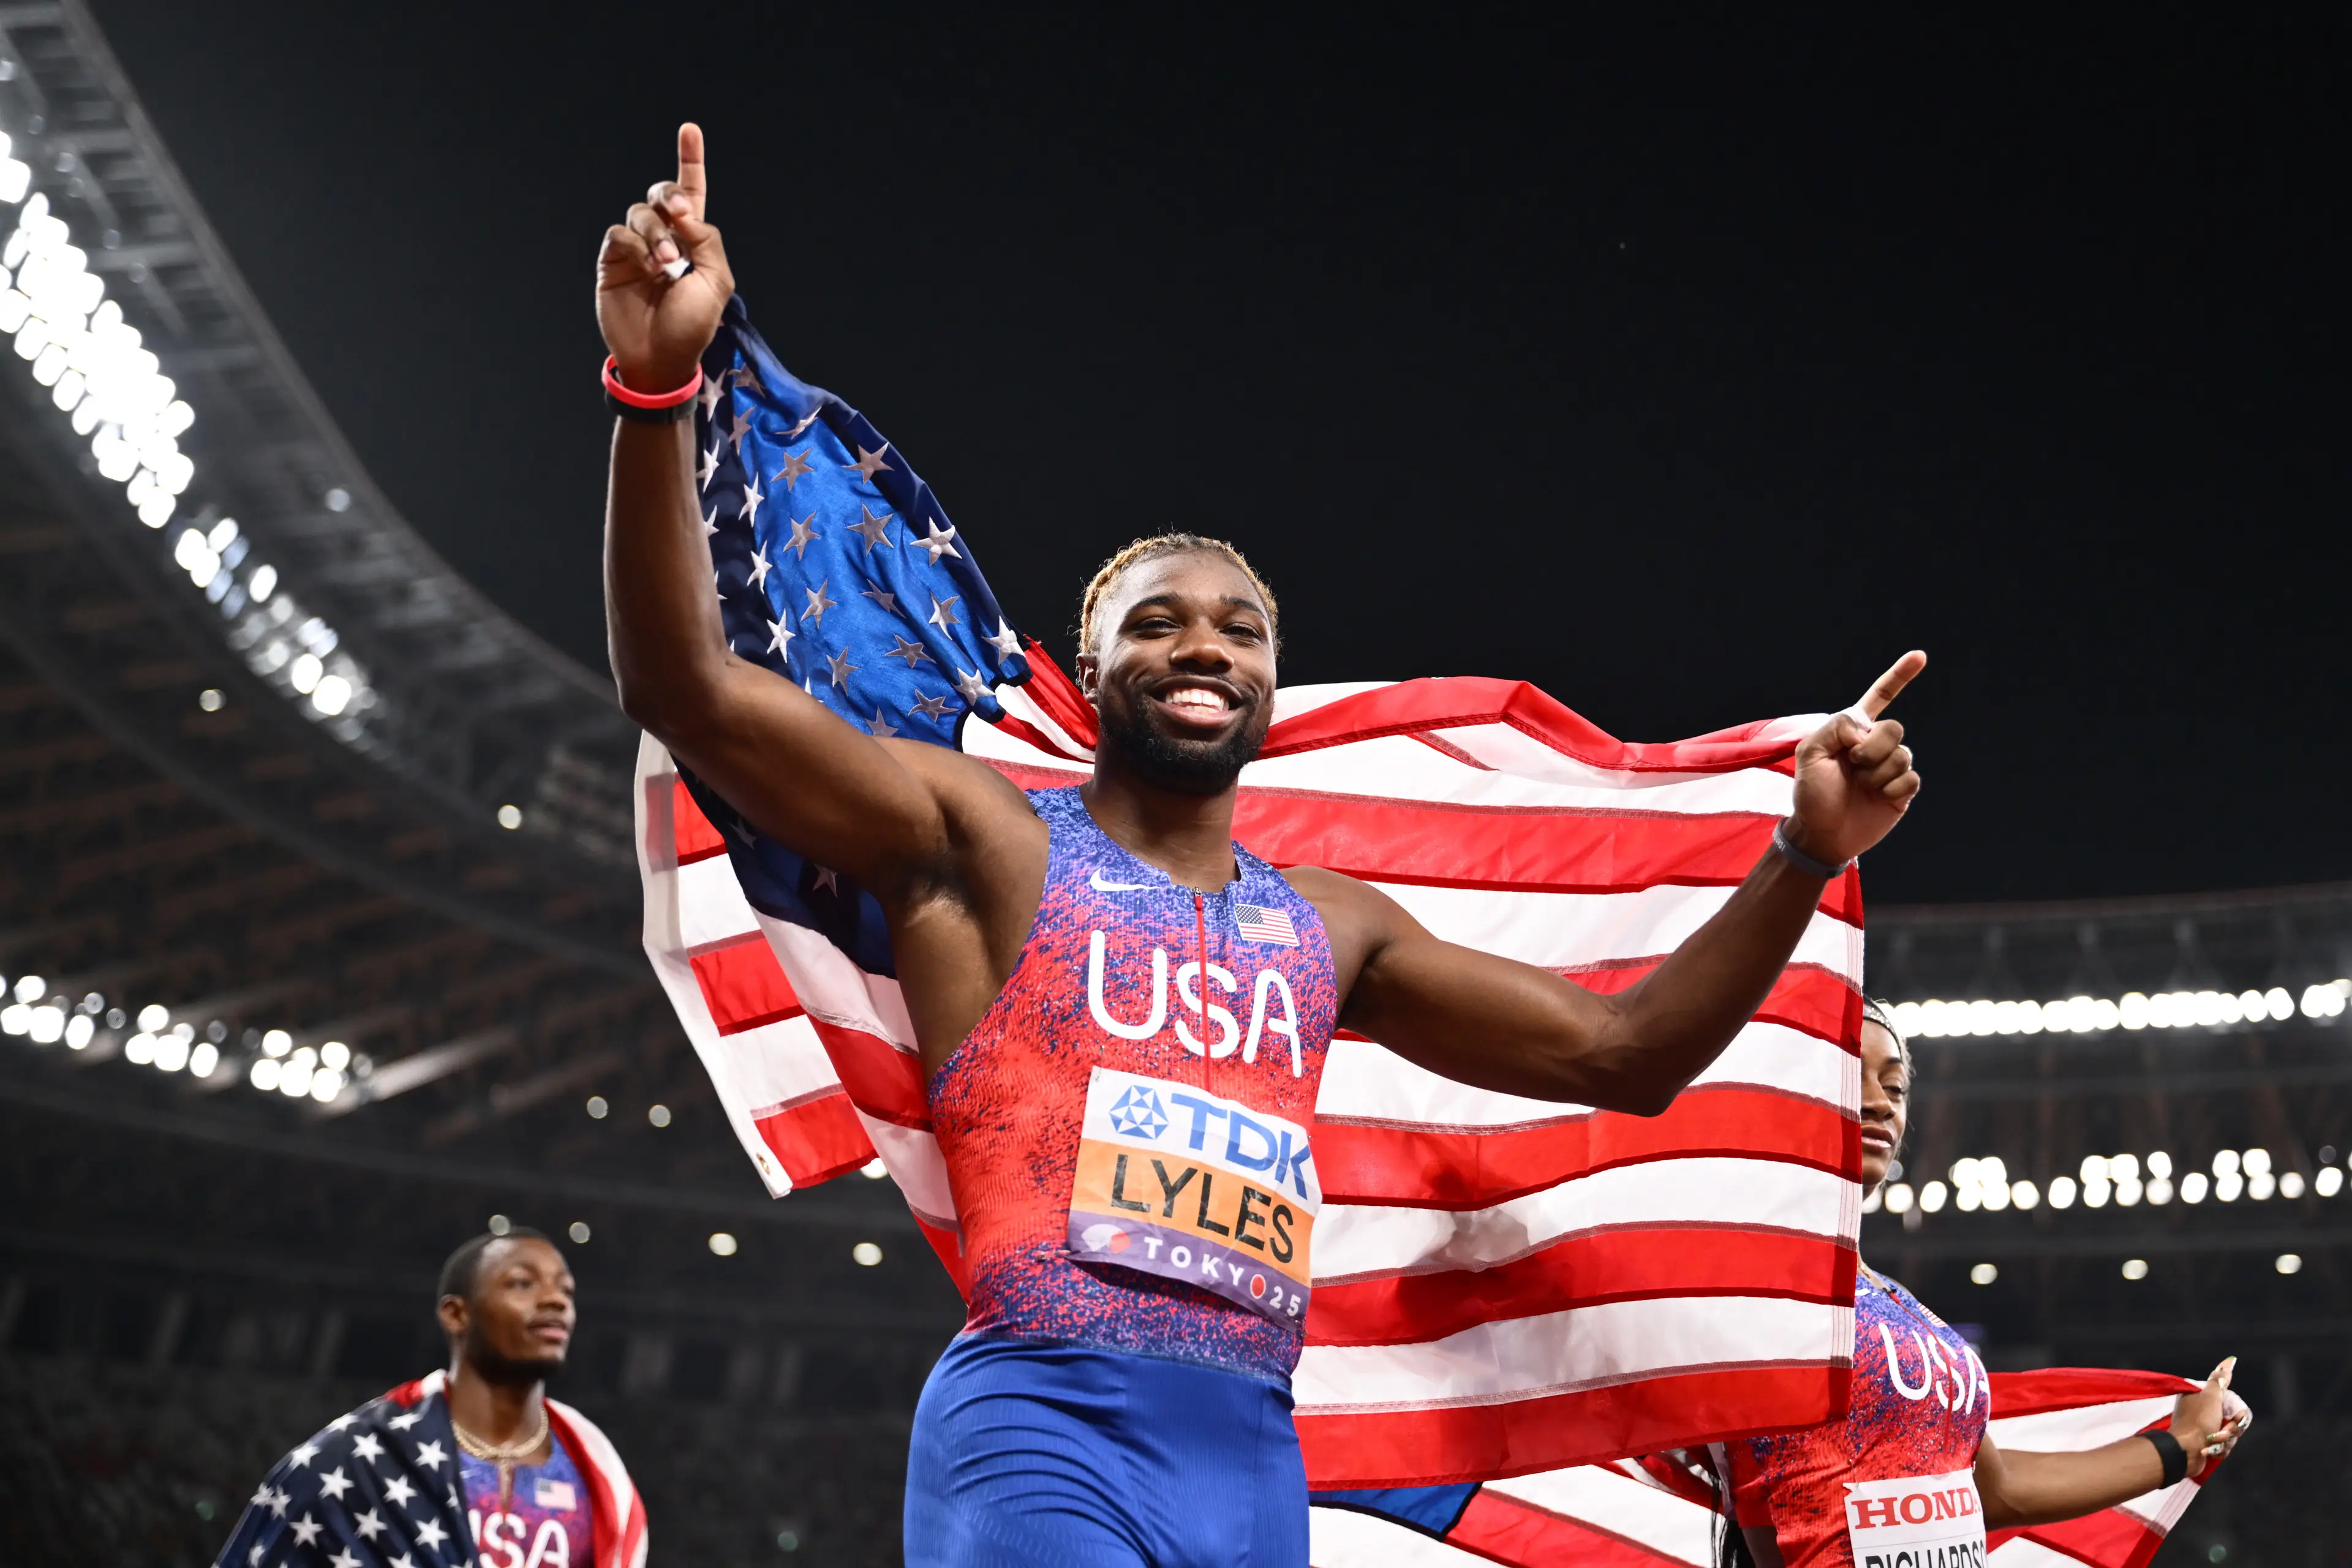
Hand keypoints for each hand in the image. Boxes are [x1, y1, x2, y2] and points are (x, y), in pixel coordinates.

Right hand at [596, 122, 735, 392]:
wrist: (660, 356)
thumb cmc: (692, 325)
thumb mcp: (716, 282)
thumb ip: (707, 240)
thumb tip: (686, 214)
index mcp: (693, 240)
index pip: (690, 193)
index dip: (689, 161)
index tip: (690, 129)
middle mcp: (663, 238)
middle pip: (660, 195)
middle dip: (669, 196)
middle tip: (680, 214)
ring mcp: (636, 249)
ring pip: (639, 213)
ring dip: (656, 234)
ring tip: (667, 266)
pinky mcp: (612, 261)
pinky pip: (619, 234)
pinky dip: (636, 245)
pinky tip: (648, 268)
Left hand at [1785, 652, 1925, 867]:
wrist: (1822, 833)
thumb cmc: (1812, 793)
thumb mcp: (1810, 753)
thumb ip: (1836, 727)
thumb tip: (1868, 730)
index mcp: (1853, 730)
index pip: (1879, 697)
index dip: (1899, 676)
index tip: (1920, 656)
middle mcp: (1875, 745)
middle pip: (1894, 728)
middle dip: (1872, 748)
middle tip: (1853, 765)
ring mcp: (1890, 767)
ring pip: (1902, 755)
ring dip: (1877, 773)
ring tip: (1860, 786)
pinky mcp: (1902, 790)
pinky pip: (1911, 779)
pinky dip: (1891, 789)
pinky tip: (1877, 798)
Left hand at [2172, 1357, 2251, 1477]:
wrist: (2186, 1451)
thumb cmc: (2199, 1421)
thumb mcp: (2211, 1396)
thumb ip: (2220, 1379)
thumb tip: (2229, 1361)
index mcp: (2202, 1397)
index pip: (2233, 1403)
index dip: (2238, 1413)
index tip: (2236, 1417)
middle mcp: (2203, 1410)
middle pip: (2234, 1420)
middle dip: (2231, 1429)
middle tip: (2221, 1433)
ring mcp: (2205, 1427)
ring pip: (2230, 1435)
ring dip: (2225, 1441)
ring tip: (2212, 1442)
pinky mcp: (2206, 1444)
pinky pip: (2224, 1447)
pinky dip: (2220, 1450)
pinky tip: (2210, 1451)